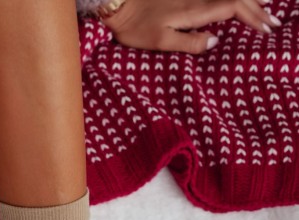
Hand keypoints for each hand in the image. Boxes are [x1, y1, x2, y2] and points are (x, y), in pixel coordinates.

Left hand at [104, 0, 279, 53]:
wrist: (119, 4)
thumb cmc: (136, 27)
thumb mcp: (160, 41)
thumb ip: (188, 42)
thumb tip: (216, 42)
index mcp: (195, 9)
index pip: (233, 8)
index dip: (252, 17)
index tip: (266, 30)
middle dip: (258, 9)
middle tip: (274, 24)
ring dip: (250, 0)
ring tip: (266, 9)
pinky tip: (239, 3)